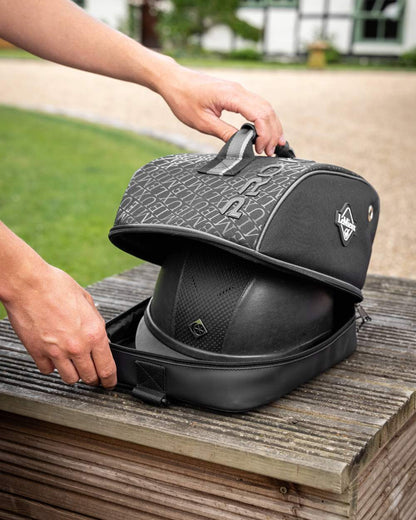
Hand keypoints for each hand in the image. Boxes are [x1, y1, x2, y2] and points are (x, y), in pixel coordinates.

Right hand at [4, 262, 115, 388]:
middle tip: (93, 374)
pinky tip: (54, 357)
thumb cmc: (56, 286)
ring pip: (70, 379)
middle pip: (90, 377)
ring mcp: (57, 352)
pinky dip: (52, 366)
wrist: (29, 284)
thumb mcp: (87, 301)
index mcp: (94, 333)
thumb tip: (100, 337)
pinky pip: (48, 370)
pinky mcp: (38, 353)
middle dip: (93, 378)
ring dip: (74, 373)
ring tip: (73, 364)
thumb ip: (95, 323)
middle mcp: (77, 346)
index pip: (107, 368)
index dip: (110, 379)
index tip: (109, 382)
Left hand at [158, 65, 284, 155]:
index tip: (262, 149)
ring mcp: (239, 90)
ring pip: (265, 108)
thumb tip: (240, 144)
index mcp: (231, 96)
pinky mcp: (236, 94)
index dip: (265, 134)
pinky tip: (265, 131)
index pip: (259, 114)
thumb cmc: (183, 98)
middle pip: (267, 111)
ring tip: (272, 145)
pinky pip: (257, 106)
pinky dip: (264, 120)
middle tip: (270, 152)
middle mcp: (239, 90)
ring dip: (271, 127)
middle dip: (272, 133)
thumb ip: (224, 133)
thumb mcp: (202, 122)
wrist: (174, 80)